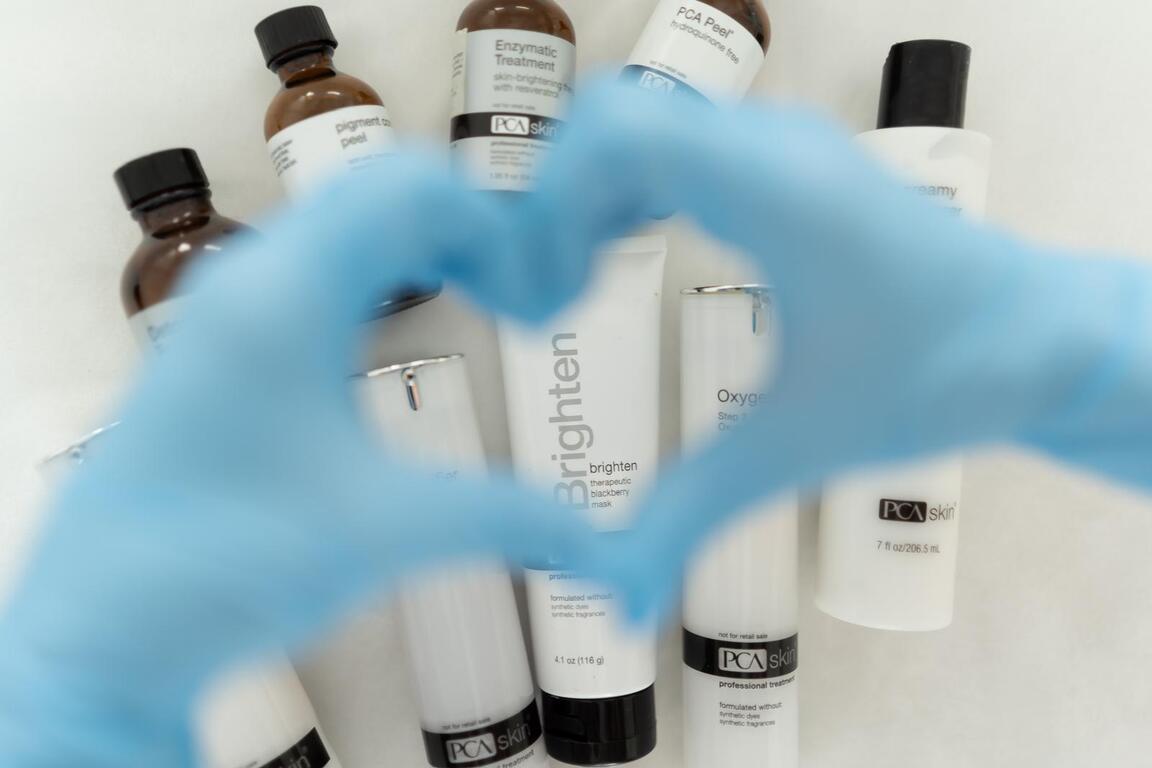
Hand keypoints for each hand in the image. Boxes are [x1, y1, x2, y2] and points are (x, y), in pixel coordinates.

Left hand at [0, 154, 594, 765]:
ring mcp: (227, 307)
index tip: (537, 295)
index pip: (413, 191)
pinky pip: (317, 263)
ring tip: (485, 299)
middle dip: (471, 227)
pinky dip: (382, 270)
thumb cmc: (219, 567)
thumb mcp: (382, 531)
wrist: (104, 633)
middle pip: (383, 190)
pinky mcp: (221, 342)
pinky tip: (410, 320)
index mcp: (287, 298)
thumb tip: (596, 535)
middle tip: (522, 291)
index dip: (497, 228)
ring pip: (347, 221)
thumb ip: (506, 516)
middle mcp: (249, 280)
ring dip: (427, 244)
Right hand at [524, 81, 1151, 618]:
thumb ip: (688, 521)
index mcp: (777, 196)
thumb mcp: (795, 449)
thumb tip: (612, 596)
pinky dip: (623, 191)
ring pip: (635, 125)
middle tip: (553, 299)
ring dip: (585, 198)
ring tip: (578, 285)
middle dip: (552, 206)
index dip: (550, 209)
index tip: (553, 297)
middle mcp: (773, 149)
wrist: (1037, 337)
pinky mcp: (781, 160)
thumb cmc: (942, 376)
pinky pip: (670, 144)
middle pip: (608, 122)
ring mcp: (779, 145)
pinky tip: (621, 256)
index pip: (616, 137)